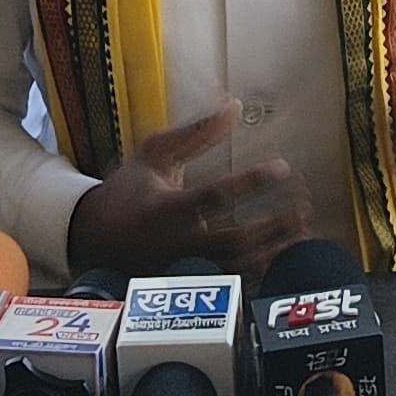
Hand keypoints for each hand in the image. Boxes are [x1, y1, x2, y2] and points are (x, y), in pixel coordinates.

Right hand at [66, 102, 310, 276]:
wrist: (92, 241)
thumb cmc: (127, 191)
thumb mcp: (155, 154)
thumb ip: (196, 133)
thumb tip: (234, 105)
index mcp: (167, 208)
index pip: (215, 195)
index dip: (251, 182)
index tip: (282, 167)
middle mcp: (177, 244)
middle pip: (234, 241)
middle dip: (273, 226)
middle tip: (303, 207)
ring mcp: (184, 272)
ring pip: (237, 270)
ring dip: (274, 251)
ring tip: (302, 231)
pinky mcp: (188, 290)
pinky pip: (231, 288)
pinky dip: (261, 275)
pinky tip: (284, 258)